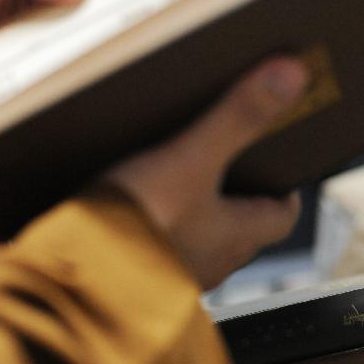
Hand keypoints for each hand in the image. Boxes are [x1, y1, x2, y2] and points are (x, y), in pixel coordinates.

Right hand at [106, 58, 308, 288]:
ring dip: (195, 216)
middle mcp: (214, 263)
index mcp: (238, 236)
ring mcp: (176, 277)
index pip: (282, 216)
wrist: (72, 286)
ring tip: (174, 181)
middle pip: (242, 229)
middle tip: (226, 163)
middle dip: (237, 198)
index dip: (285, 192)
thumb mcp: (189, 160)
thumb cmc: (136, 228)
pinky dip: (155, 231)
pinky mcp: (137, 281)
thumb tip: (290, 78)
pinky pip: (158, 252)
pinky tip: (129, 210)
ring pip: (201, 242)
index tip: (281, 170)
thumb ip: (237, 118)